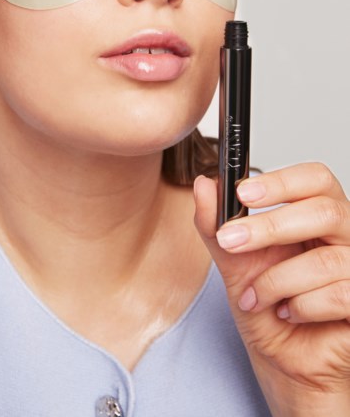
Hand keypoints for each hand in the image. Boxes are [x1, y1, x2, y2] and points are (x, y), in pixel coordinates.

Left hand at [194, 163, 349, 414]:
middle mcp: (345, 236)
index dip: (282, 181)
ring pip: (325, 260)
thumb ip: (218, 224)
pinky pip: (340, 295)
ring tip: (257, 296)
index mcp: (318, 215)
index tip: (242, 192)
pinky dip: (302, 306)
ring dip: (277, 281)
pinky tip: (287, 313)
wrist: (283, 361)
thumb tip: (205, 184)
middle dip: (270, 227)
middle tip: (231, 241)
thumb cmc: (267, 306)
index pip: (316, 178)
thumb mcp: (234, 262)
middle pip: (323, 211)